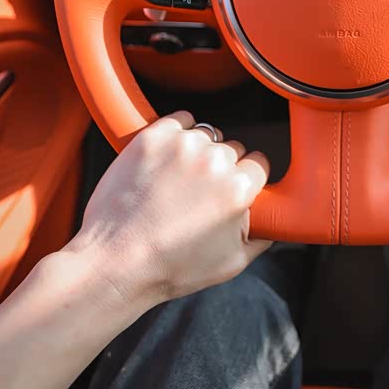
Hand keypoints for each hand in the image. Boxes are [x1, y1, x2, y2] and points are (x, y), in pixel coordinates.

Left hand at [67, 112, 271, 309]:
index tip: (232, 189)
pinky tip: (166, 159)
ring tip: (177, 180)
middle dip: (221, 168)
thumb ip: (262, 238)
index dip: (246, 179)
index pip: (259, 164)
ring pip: (207, 135)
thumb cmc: (169, 268)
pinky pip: (180, 119)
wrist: (115, 262)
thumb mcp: (231, 264)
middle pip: (233, 149)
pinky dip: (177, 134)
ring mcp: (181, 146)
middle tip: (198, 193)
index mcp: (238, 189)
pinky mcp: (153, 137)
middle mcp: (213, 161)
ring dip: (198, 152)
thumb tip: (274, 224)